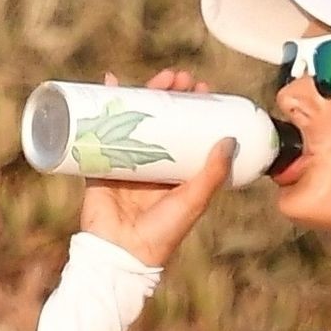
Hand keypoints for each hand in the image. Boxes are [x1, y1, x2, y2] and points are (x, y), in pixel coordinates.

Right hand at [78, 68, 235, 268]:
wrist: (121, 252)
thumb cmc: (163, 232)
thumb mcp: (193, 200)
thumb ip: (212, 174)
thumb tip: (231, 139)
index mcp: (174, 173)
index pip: (186, 131)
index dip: (194, 109)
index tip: (203, 89)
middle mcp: (151, 164)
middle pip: (161, 119)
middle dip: (171, 95)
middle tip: (181, 78)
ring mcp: (125, 161)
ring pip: (134, 118)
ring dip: (144, 93)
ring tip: (159, 78)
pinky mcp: (100, 162)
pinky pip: (99, 128)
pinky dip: (102, 104)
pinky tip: (110, 82)